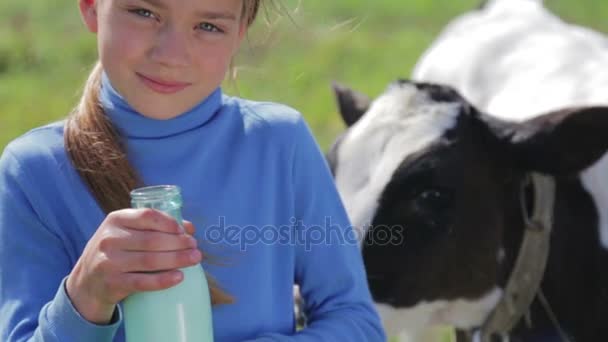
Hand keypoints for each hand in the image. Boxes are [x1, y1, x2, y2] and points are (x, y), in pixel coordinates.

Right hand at [66, 208, 201, 323]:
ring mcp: (109, 262)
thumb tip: (189, 227)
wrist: (86, 282)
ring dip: (177, 260)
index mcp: (116, 220)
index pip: (147, 216)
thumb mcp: (127, 232)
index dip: (169, 223)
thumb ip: (154, 227)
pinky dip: (163, 280)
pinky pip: (142, 282)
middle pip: (152, 240)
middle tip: (195, 247)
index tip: (185, 231)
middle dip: (179, 243)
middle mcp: (110, 239)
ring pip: (150, 261)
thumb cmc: (116, 251)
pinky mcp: (112, 284)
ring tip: (195, 259)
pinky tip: (179, 277)